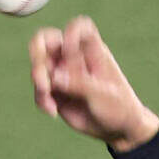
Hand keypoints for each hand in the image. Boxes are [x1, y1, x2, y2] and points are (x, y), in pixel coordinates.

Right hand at [29, 16, 158, 151]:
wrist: (119, 131)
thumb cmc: (120, 108)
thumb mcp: (104, 95)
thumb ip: (80, 84)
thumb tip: (54, 76)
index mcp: (93, 51)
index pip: (80, 27)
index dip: (70, 33)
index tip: (69, 50)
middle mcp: (74, 57)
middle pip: (46, 40)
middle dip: (38, 55)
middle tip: (42, 78)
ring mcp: (62, 73)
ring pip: (39, 67)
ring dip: (40, 82)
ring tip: (49, 101)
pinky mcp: (56, 91)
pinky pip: (40, 90)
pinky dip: (42, 99)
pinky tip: (52, 111)